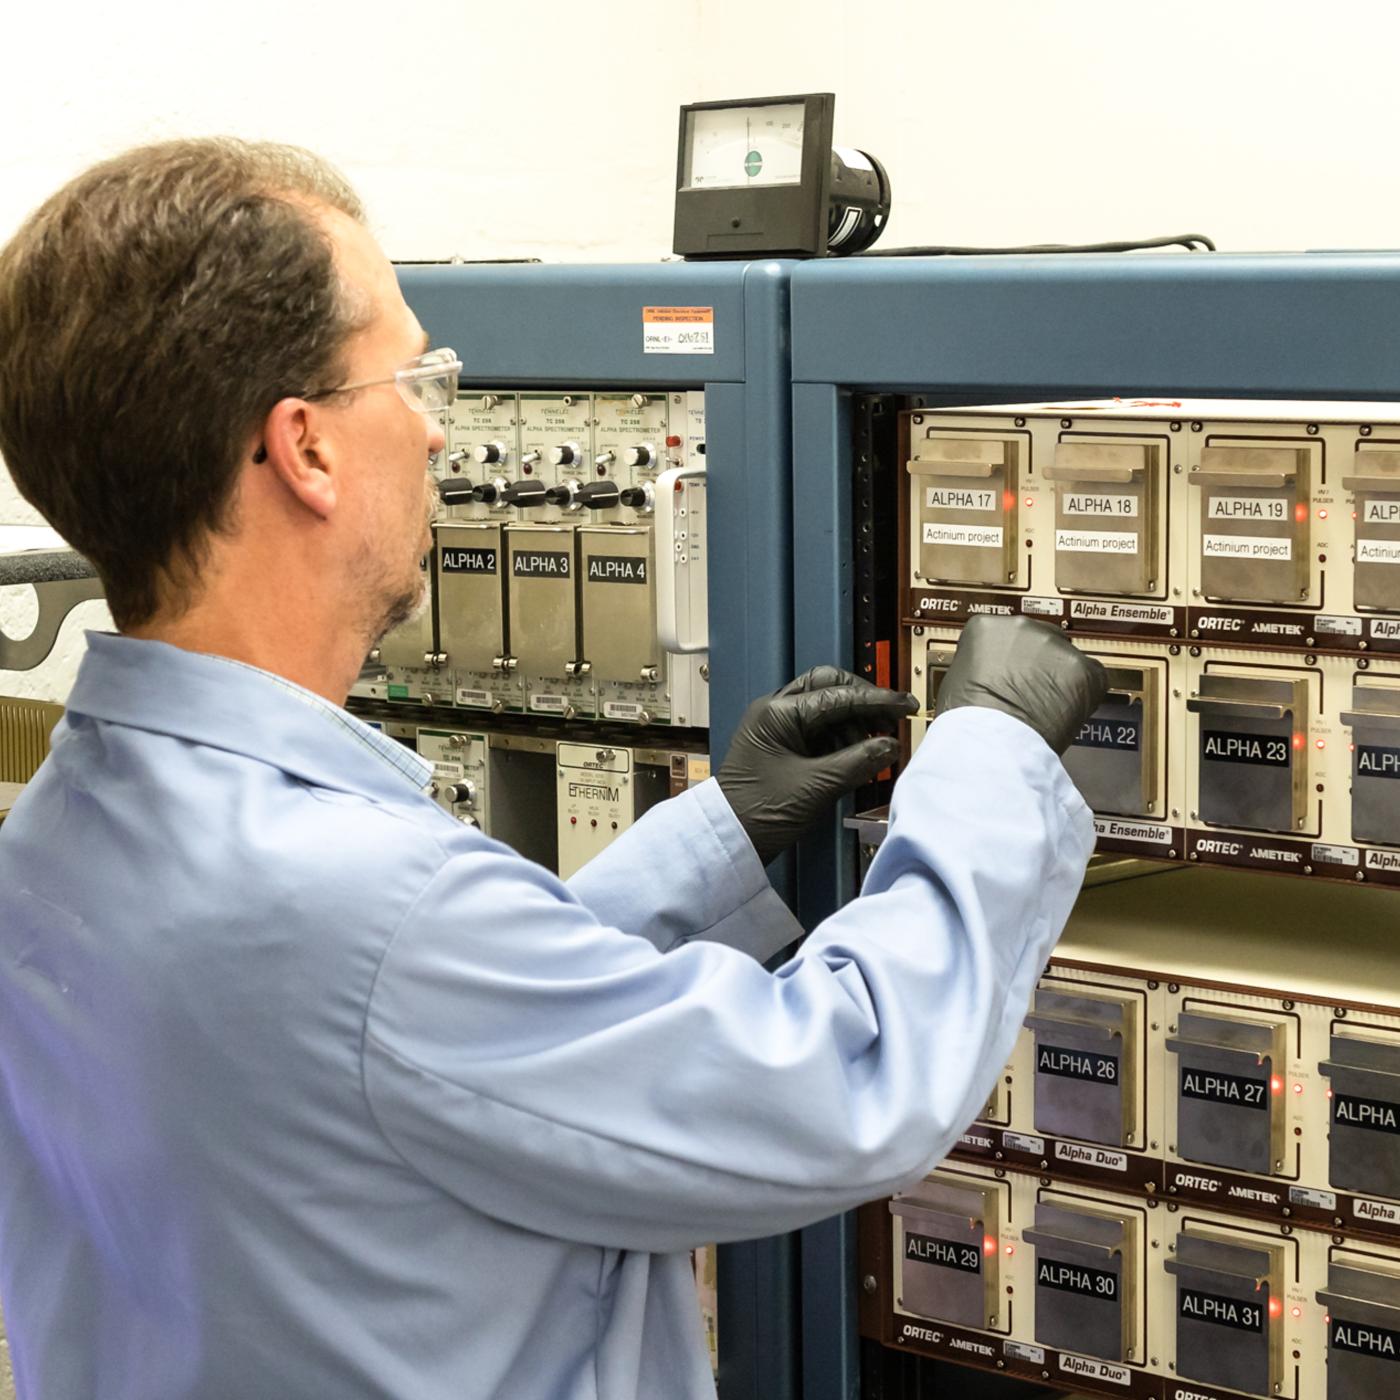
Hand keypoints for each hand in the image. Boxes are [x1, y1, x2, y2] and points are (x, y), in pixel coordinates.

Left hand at [717, 667, 918, 864]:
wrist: (728, 840)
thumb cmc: (761, 812)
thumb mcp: (816, 787)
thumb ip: (858, 762)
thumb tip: (892, 746)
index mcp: (778, 712)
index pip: (838, 695)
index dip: (877, 701)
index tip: (907, 706)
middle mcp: (775, 711)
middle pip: (829, 687)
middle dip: (862, 704)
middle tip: (887, 726)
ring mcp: (777, 727)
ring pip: (825, 708)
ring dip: (852, 725)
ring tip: (869, 752)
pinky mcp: (781, 745)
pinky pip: (818, 730)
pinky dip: (840, 740)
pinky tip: (854, 759)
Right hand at [935, 615, 1106, 754]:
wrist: (990, 742)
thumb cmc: (967, 720)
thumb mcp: (956, 679)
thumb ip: (979, 665)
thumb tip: (989, 673)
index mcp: (986, 626)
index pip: (1004, 633)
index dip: (1008, 657)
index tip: (1009, 672)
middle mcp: (1022, 627)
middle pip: (1040, 639)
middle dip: (1038, 663)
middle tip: (1030, 691)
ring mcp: (1055, 646)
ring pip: (1066, 659)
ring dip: (1059, 679)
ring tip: (1045, 707)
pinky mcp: (1083, 669)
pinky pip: (1093, 677)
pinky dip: (1083, 695)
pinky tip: (1064, 711)